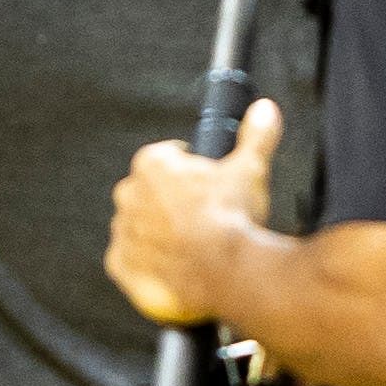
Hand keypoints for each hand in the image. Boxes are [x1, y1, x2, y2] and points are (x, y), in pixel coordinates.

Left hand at [105, 97, 282, 327]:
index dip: (190, 172)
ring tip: (191, 247)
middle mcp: (130, 193)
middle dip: (171, 203)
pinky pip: (129, 261)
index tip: (206, 186)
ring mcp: (123, 230)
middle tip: (202, 219)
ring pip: (139, 227)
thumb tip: (264, 111)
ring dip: (158, 234)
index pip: (168, 158)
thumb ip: (256, 136)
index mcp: (153, 164)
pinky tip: (173, 268)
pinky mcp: (120, 264)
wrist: (226, 274)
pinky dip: (147, 265)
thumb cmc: (232, 220)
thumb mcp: (250, 170)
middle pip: (150, 193)